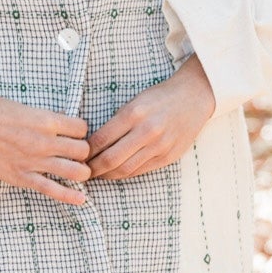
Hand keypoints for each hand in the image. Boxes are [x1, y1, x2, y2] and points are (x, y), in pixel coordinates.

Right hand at [0, 89, 89, 204]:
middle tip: (76, 154)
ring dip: (81, 172)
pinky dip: (70, 196)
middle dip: (83, 152)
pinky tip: (81, 199)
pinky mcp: (21, 177)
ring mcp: (34, 161)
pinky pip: (53, 190)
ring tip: (77, 171)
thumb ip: (43, 119)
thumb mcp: (24, 107)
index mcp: (46, 120)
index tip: (74, 134)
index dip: (81, 131)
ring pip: (76, 171)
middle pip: (83, 150)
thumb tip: (60, 127)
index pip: (82, 128)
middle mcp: (45, 141)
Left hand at [87, 56, 216, 180]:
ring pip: (125, 169)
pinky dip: (125, 174)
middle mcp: (146, 131)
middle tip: (82, 172)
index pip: (100, 140)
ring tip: (97, 175)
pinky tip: (116, 173)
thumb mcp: (134, 102)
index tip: (77, 156)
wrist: (194, 97)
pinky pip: (140, 171)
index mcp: (133, 114)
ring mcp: (159, 146)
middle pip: (110, 159)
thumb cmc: (159, 98)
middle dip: (92, 169)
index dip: (85, 153)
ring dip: (107, 175)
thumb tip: (92, 145)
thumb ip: (116, 123)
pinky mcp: (168, 157)